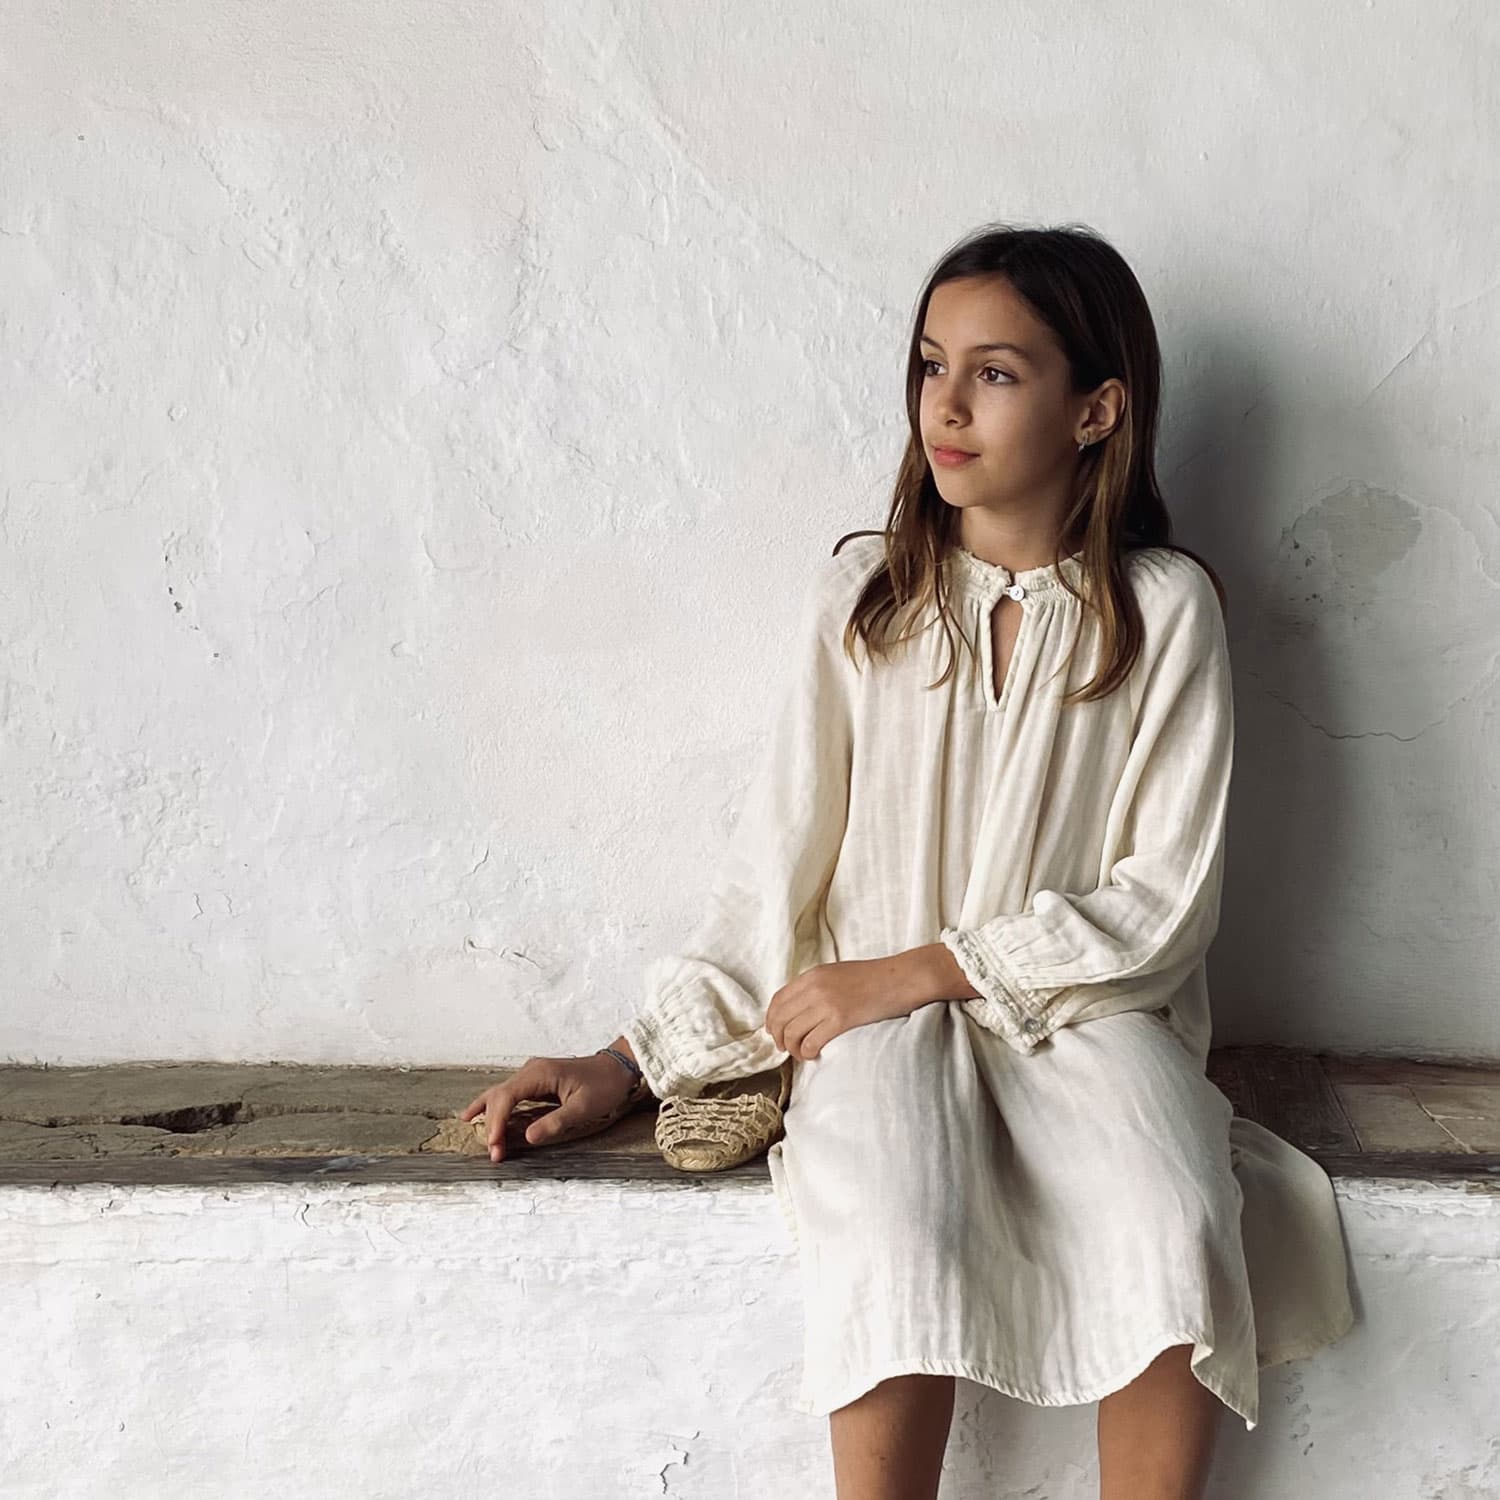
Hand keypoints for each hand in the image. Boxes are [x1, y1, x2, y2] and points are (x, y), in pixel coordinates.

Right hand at [459, 1053, 645, 1163]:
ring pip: (501, 1094)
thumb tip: (528, 1137)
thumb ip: (555, 1122)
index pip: (507, 1097)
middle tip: (494, 1153)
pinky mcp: (536, 1082)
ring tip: (472, 1130)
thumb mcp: (584, 1108)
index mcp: (539, 1073)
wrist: (619, 1068)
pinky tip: (477, 1113)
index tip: (495, 1144)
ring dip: (490, 1116)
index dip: (496, 1122)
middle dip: (492, 1124)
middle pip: (499, 1096)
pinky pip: (509, 1094)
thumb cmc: (605, 1085)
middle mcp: (531, 1071)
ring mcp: (532, 1075)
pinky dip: (494, 1106)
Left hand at [763, 956, 929, 1060]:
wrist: (901, 978)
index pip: (777, 1000)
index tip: (775, 1032)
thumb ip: (816, 987)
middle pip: (780, 1019)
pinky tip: (815, 1054)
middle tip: (786, 1048)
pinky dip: (808, 1052)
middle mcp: (814, 988)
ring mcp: (826, 1003)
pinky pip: (810, 1042)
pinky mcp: (840, 1020)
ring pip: (792, 1033)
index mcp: (812, 975)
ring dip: (793, 1049)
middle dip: (778, 1038)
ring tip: (803, 1054)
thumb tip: (798, 1010)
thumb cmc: (874, 978)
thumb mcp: (837, 974)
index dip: (771, 1021)